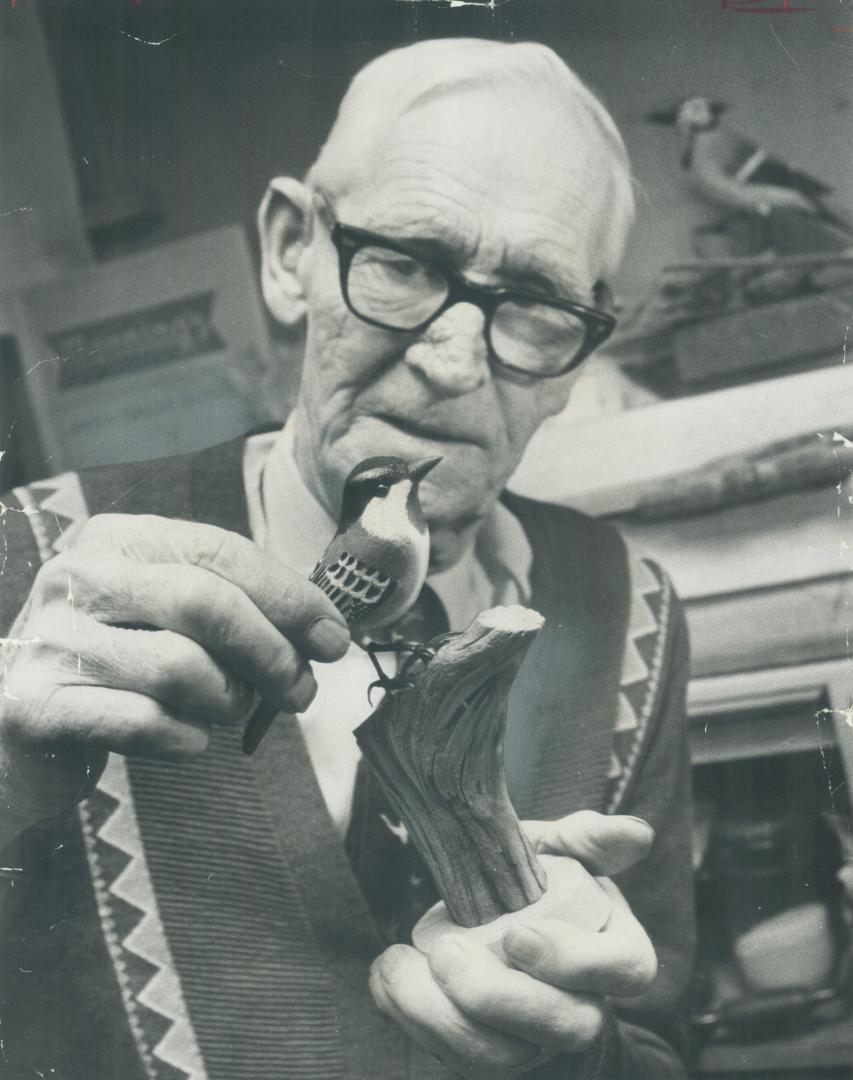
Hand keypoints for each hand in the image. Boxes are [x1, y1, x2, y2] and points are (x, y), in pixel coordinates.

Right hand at [0, 514, 348, 835]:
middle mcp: (76, 576)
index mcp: (116, 539)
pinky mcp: (35, 705)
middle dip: (271, 653)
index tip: (333, 637)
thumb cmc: (114, 668)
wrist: (12, 730)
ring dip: (227, 701)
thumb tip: (326, 632)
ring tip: (226, 712)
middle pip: (205, 602)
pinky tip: (186, 739)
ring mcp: (47, 639)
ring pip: (180, 667)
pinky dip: (186, 739)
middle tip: (300, 691)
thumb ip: (235, 609)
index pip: (219, 550)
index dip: (288, 595)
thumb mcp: (165, 616)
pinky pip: (145, 721)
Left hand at [369, 811, 656, 1078]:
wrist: (496, 919)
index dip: (572, 959)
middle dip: (497, 996)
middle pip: (562, 1026)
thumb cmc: (536, 885)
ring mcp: (537, 1042)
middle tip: (446, 951)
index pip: (624, 970)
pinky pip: (457, 1059)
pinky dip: (414, 1019)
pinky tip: (386, 978)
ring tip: (397, 966)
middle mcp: (584, 1008)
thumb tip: (636, 833)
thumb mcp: (560, 853)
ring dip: (441, 1017)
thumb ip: (589, 839)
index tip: (516, 933)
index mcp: (616, 953)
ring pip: (500, 1056)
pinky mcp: (490, 1056)